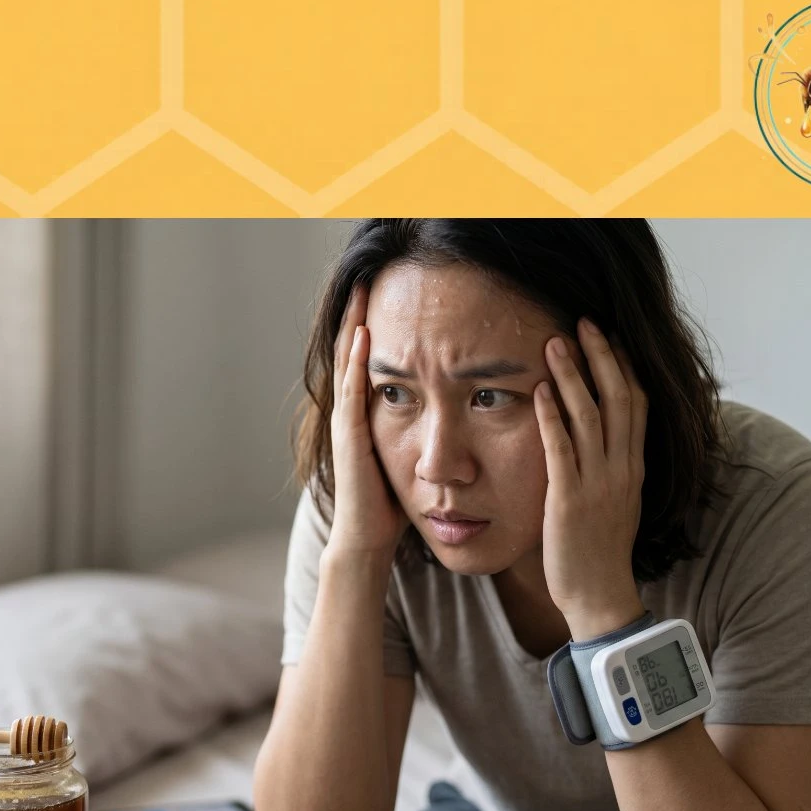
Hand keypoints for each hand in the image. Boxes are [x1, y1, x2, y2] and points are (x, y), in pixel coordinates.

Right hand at [323, 282, 404, 557]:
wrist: (368, 538)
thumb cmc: (395, 503)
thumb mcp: (413, 455)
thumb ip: (427, 429)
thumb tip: (463, 408)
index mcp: (370, 411)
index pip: (374, 356)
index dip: (381, 322)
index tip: (394, 290)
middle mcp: (353, 410)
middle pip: (355, 348)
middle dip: (363, 310)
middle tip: (374, 272)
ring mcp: (347, 420)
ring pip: (349, 360)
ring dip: (355, 322)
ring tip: (365, 288)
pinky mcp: (349, 434)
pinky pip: (352, 388)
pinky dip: (356, 359)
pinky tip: (364, 334)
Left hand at [536, 318, 647, 638]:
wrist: (600, 597)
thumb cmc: (598, 554)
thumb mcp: (614, 503)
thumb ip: (609, 471)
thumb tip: (601, 445)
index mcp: (634, 467)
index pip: (637, 404)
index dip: (623, 367)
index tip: (608, 336)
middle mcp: (624, 468)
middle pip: (620, 398)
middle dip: (602, 357)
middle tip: (583, 322)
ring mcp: (599, 483)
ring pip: (592, 416)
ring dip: (573, 376)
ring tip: (555, 343)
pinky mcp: (571, 500)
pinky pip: (563, 449)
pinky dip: (553, 417)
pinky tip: (540, 391)